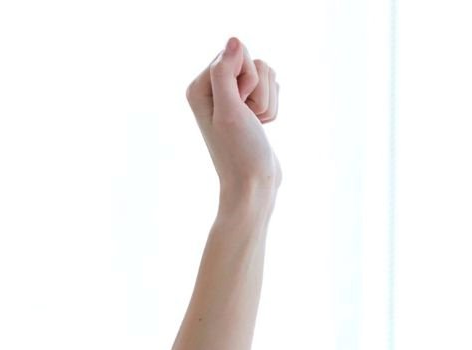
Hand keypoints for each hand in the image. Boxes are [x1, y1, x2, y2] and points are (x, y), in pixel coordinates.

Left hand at [186, 37, 281, 207]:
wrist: (254, 187)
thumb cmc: (240, 154)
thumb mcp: (230, 110)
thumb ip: (225, 72)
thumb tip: (234, 41)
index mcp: (200, 86)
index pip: (237, 54)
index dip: (247, 81)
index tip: (240, 109)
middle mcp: (213, 89)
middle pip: (253, 63)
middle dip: (259, 93)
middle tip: (249, 119)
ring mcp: (232, 98)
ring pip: (266, 76)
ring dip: (267, 103)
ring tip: (255, 126)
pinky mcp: (248, 107)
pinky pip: (271, 90)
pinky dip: (271, 110)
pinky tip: (260, 127)